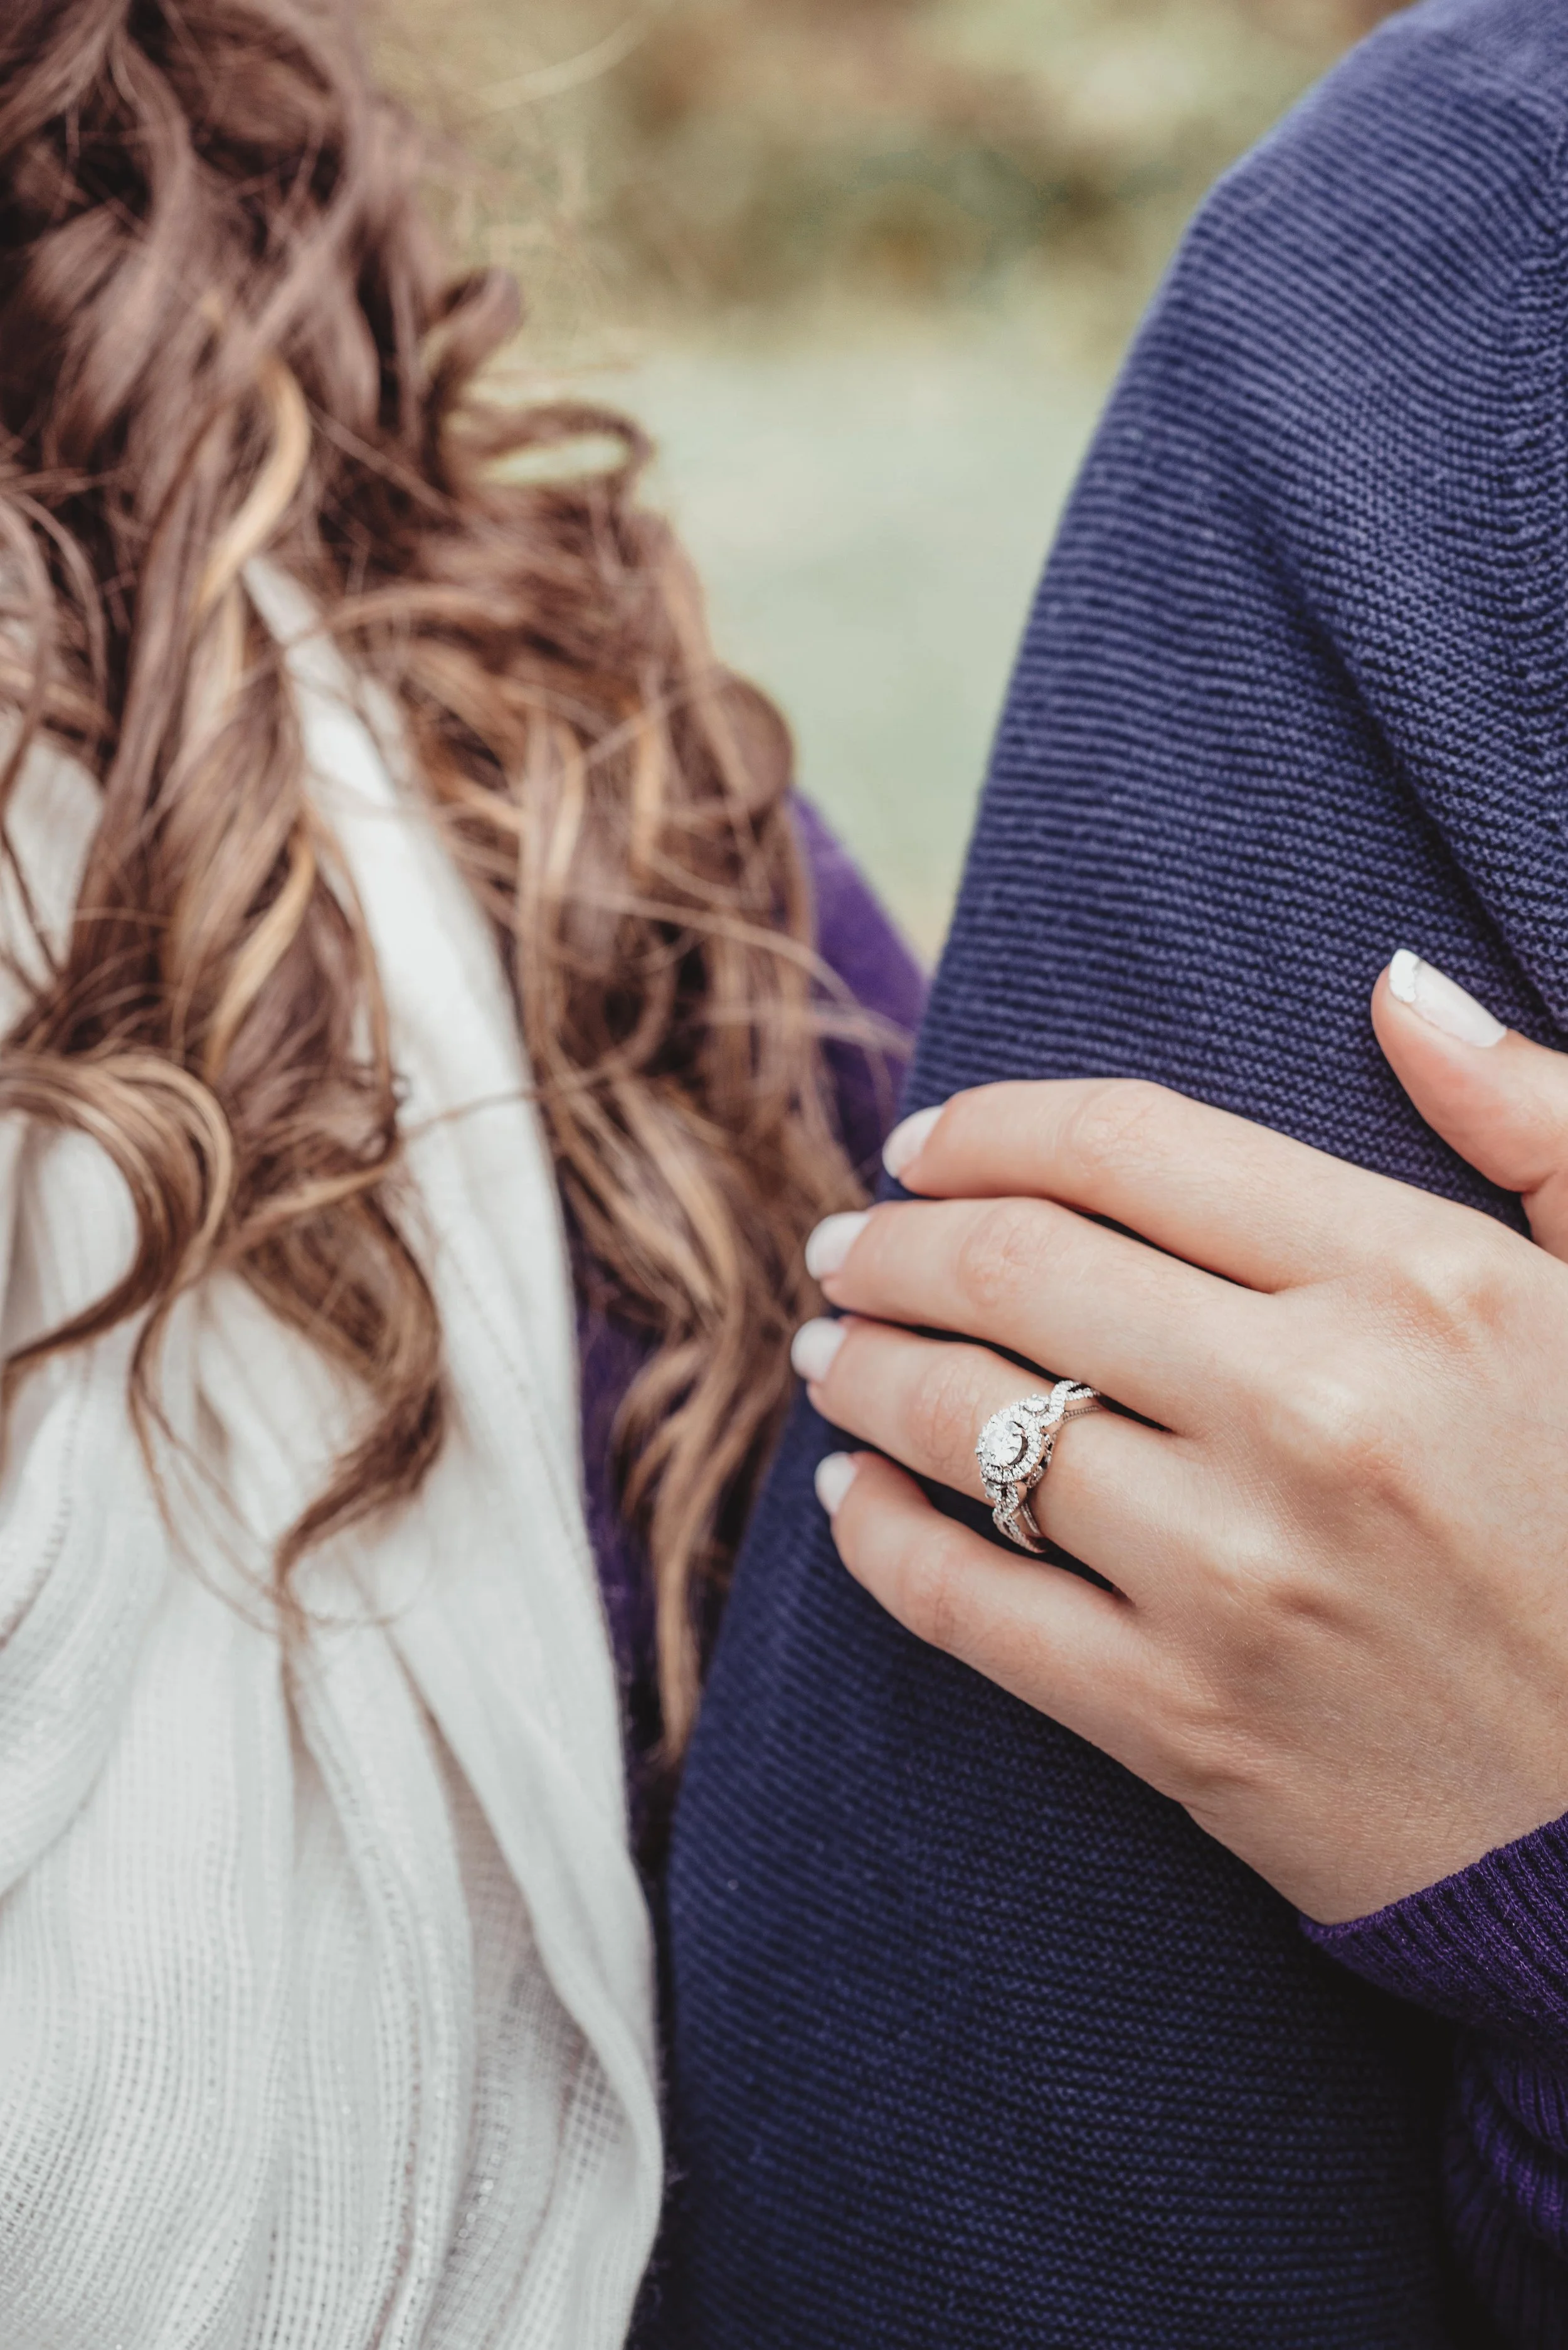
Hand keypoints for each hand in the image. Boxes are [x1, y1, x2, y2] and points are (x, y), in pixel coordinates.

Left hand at [792, 953, 1567, 1923]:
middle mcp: (1315, 1411)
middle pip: (1016, 1269)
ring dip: (865, 1369)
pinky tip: (850, 1497)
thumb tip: (1398, 986)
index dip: (993, 1128)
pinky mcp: (1184, 1720)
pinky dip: (876, 1537)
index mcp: (1420, 1283)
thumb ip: (1533, 1119)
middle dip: (894, 1242)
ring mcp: (1237, 1573)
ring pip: (968, 1423)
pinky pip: (964, 1603)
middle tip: (846, 1245)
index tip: (924, 1146)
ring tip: (832, 1350)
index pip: (1129, 1144)